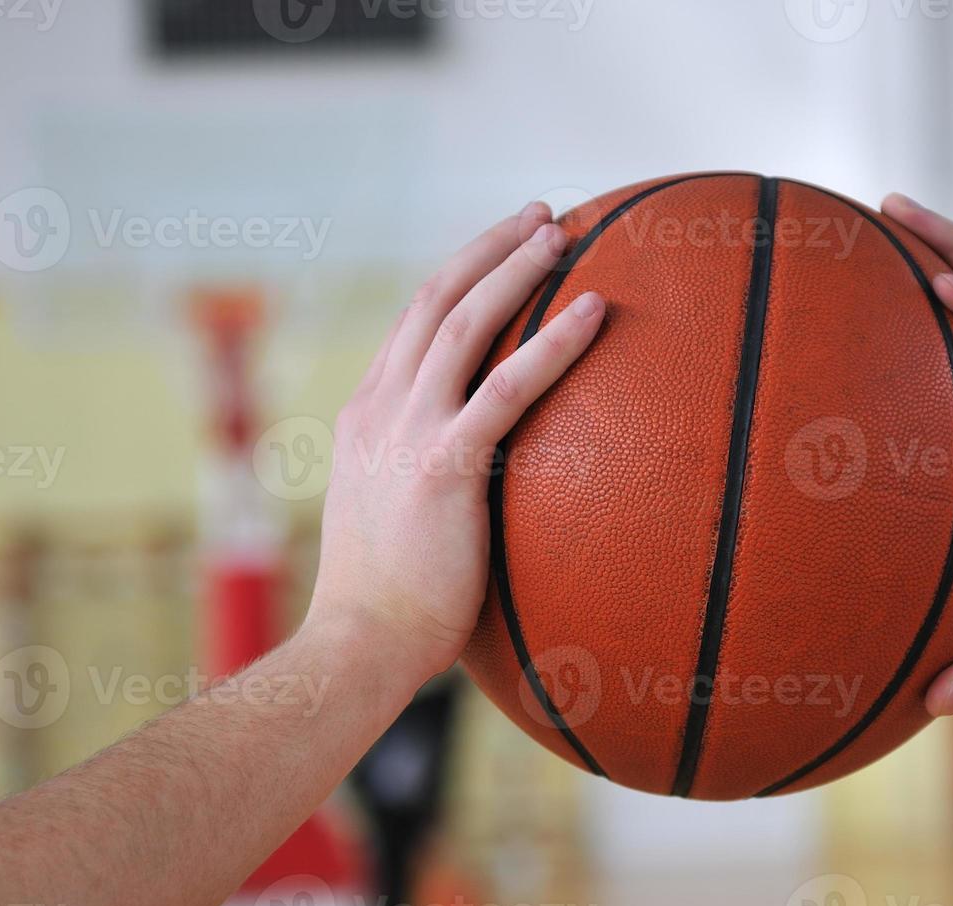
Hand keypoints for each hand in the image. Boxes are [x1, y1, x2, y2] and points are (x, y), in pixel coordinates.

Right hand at [306, 202, 606, 676]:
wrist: (356, 645)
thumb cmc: (386, 600)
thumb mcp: (392, 514)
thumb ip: (423, 474)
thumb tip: (479, 475)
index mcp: (365, 414)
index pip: (413, 324)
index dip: (461, 276)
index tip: (502, 251)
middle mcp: (379, 407)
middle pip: (434, 298)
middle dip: (489, 247)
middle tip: (541, 214)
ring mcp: (405, 431)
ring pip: (464, 322)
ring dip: (516, 268)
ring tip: (563, 231)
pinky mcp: (442, 465)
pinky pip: (506, 388)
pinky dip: (553, 344)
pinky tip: (596, 311)